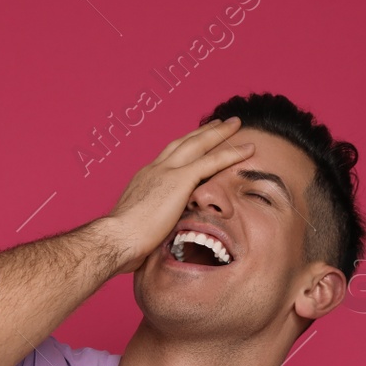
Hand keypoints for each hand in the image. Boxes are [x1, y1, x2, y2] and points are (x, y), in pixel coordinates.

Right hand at [101, 117, 253, 273]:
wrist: (117, 239)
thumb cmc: (123, 242)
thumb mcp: (140, 227)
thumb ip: (154, 223)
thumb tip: (161, 235)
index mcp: (145, 179)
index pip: (170, 157)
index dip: (185, 147)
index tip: (196, 141)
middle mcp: (155, 169)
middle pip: (184, 142)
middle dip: (203, 132)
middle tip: (219, 122)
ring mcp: (167, 172)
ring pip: (199, 144)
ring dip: (219, 132)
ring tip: (235, 124)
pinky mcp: (180, 180)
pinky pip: (211, 162)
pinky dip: (231, 153)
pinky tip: (248, 149)